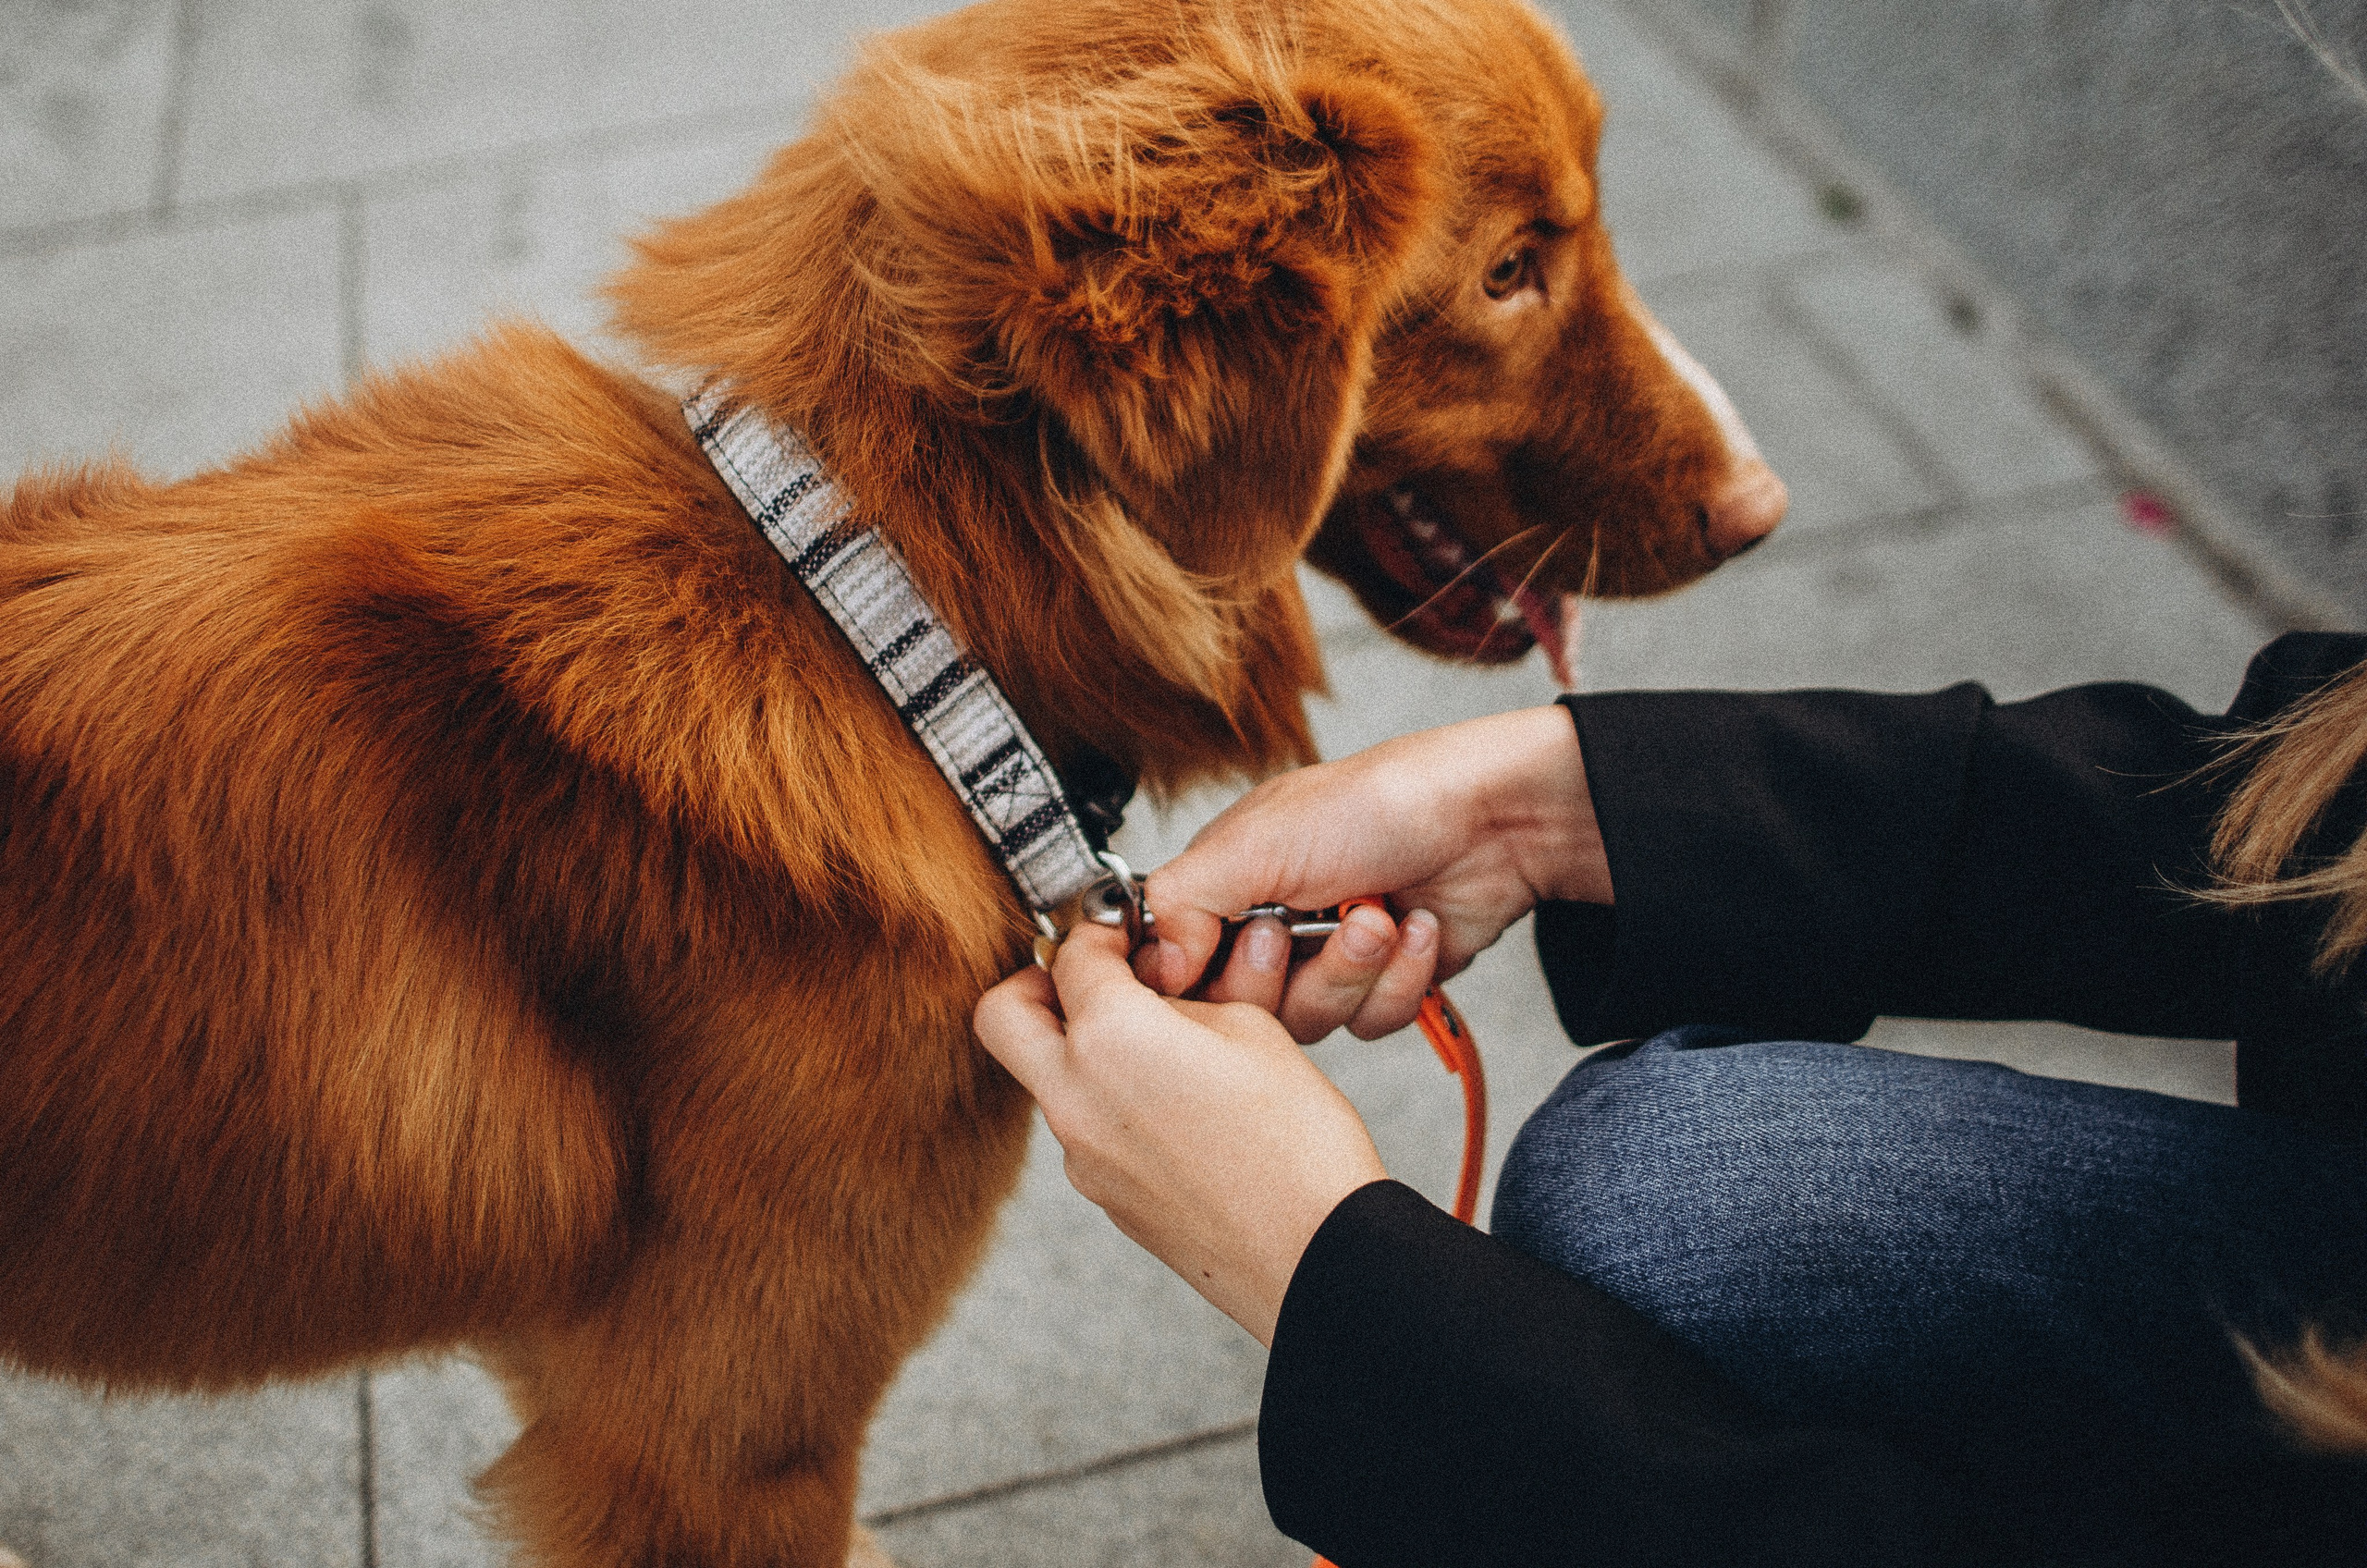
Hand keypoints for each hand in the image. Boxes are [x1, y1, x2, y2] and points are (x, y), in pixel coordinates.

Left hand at [974, 923, 1386, 1345]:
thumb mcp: (1251, 1029)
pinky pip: (1083, 1128)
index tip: (1119, 931)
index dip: (1098, 931)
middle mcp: (1075, 1098)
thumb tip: (1156, 996)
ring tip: (1157, 1047)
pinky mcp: (1103, 1197)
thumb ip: (1183, 999)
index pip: (1073, 955)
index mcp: (1110, 1038)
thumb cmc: (1298, 1144)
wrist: (1317, 1254)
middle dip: (1038, 985)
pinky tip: (1177, 1107)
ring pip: (1044, 1078)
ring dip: (1079, 1049)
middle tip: (1090, 979)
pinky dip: (1110, 1102)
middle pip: (1002, 1016)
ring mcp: (1081, 1156)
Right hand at [1142, 705, 1608, 1039]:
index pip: (1172, 962)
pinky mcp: (1383, 985)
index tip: (1213, 961)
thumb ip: (1181, 901)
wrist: (1492, 821)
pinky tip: (1418, 929)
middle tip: (1299, 929)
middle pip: (1237, 1010)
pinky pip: (1369, 1025)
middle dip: (1280, 974)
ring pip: (1306, 1024)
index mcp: (1225, 884)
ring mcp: (1327, 959)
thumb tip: (1146, 965)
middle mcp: (1269, 924)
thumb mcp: (1256, 842)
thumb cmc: (1375, 804)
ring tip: (1379, 918)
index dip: (1189, 978)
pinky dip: (1399, 980)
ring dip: (1349, 972)